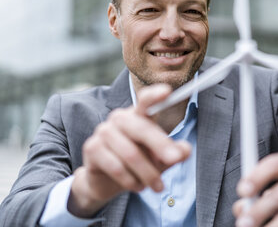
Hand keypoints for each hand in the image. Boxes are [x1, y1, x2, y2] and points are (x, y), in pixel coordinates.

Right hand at [68, 84, 190, 217]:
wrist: (106, 182)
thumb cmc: (138, 165)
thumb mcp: (160, 160)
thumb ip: (174, 154)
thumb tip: (185, 150)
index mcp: (138, 115)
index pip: (145, 101)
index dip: (155, 96)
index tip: (167, 91)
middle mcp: (119, 119)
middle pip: (142, 128)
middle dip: (160, 145)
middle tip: (175, 159)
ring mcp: (103, 131)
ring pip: (130, 153)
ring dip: (147, 173)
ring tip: (157, 186)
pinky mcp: (92, 148)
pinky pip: (115, 166)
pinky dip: (130, 180)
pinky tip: (137, 187)